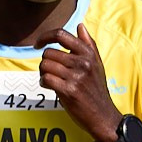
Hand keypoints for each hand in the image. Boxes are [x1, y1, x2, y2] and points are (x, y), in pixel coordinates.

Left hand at [39, 27, 118, 141]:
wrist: (104, 116)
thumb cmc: (97, 90)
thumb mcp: (97, 64)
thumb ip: (88, 45)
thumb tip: (80, 25)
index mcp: (88, 54)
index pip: (61, 35)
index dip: (45, 37)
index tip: (38, 44)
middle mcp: (83, 62)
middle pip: (49, 53)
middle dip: (45, 62)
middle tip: (50, 72)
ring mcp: (76, 76)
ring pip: (45, 65)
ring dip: (43, 73)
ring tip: (51, 80)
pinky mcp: (69, 91)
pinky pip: (46, 79)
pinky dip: (44, 83)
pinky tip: (50, 87)